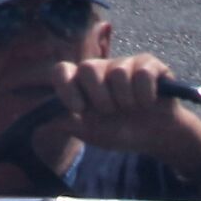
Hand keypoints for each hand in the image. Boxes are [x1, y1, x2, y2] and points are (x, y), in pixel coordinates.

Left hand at [40, 54, 200, 173]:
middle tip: (110, 111)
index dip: (67, 88)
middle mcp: (101, 68)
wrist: (155, 137)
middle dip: (100, 97)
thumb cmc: (120, 131)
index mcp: (82, 83)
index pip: (62, 71)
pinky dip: (145, 96)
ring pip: (117, 73)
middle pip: (87, 67)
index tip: (79, 109)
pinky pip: (143, 74)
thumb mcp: (91, 132)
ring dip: (125, 100)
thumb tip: (44, 119)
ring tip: (132, 109)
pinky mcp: (150, 64)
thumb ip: (68, 124)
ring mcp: (125, 63)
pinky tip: (148, 102)